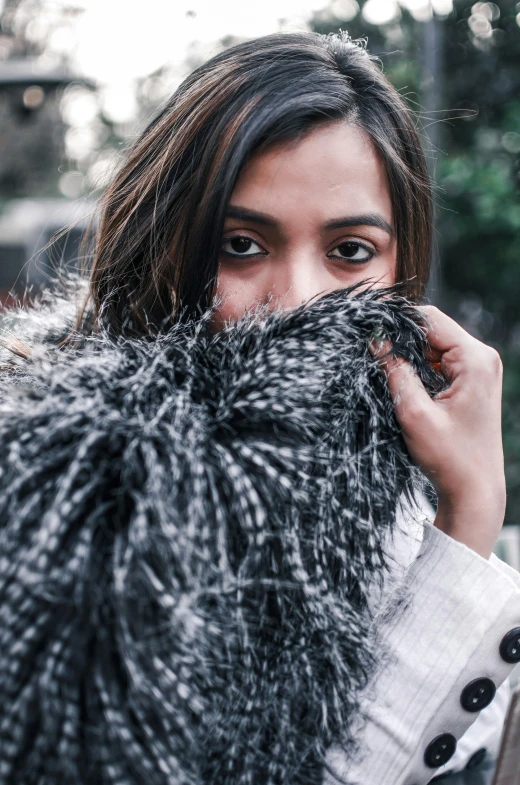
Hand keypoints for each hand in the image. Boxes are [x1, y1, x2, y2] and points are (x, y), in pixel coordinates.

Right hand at [370, 305, 505, 558]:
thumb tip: (375, 340)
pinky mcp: (472, 382)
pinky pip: (439, 363)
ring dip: (410, 360)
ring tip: (391, 380)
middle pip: (432, 331)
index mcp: (475, 359)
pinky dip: (420, 371)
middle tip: (377, 363)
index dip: (397, 323)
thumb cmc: (450, 457)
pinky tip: (407, 390)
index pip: (429, 319)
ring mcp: (479, 370)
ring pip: (433, 347)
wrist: (475, 490)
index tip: (370, 334)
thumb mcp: (414, 413)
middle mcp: (482, 358)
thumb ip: (395, 371)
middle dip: (402, 344)